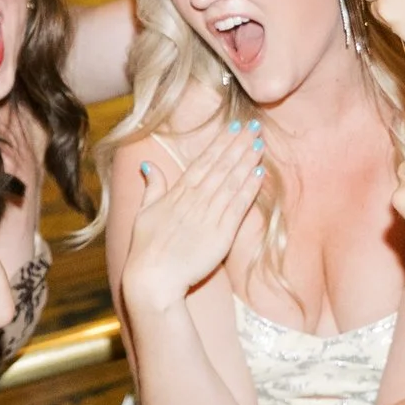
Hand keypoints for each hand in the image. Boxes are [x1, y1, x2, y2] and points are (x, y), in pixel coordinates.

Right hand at [119, 124, 262, 315]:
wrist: (153, 279)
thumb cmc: (145, 250)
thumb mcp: (143, 213)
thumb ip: (152, 187)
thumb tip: (148, 164)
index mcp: (177, 193)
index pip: (203, 161)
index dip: (220, 143)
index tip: (234, 127)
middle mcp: (195, 199)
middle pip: (220, 166)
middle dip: (238, 144)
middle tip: (254, 126)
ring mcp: (209, 215)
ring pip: (231, 181)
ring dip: (247, 160)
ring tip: (260, 142)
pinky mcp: (221, 233)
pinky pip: (238, 205)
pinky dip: (249, 187)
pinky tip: (260, 171)